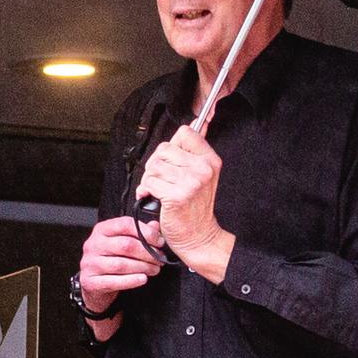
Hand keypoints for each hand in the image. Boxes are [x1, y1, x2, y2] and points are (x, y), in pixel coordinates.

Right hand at [80, 216, 163, 313]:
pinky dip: (131, 280)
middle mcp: (94, 244)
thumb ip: (139, 232)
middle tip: (159, 259)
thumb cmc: (110, 259)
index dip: (147, 232)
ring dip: (143, 267)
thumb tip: (155, 226)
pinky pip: (114, 281)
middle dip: (147, 253)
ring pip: (121, 264)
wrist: (94, 283)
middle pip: (126, 245)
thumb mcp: (122, 241)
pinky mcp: (91, 282)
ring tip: (154, 269)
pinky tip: (142, 279)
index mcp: (102, 229)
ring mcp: (90, 263)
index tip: (159, 241)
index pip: (126, 224)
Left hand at [135, 124, 234, 281]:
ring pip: (154, 165)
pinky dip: (146, 190)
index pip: (186, 133)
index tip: (172, 160)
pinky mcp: (177, 195)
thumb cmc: (194, 207)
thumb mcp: (202, 175)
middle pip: (164, 148)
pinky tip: (154, 198)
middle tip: (163, 180)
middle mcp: (203, 168)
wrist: (198, 236)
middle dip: (156, 164)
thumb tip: (196, 121)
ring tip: (159, 190)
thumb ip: (193, 151)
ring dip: (150, 179)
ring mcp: (191, 182)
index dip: (173, 145)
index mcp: (210, 160)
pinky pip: (150, 182)